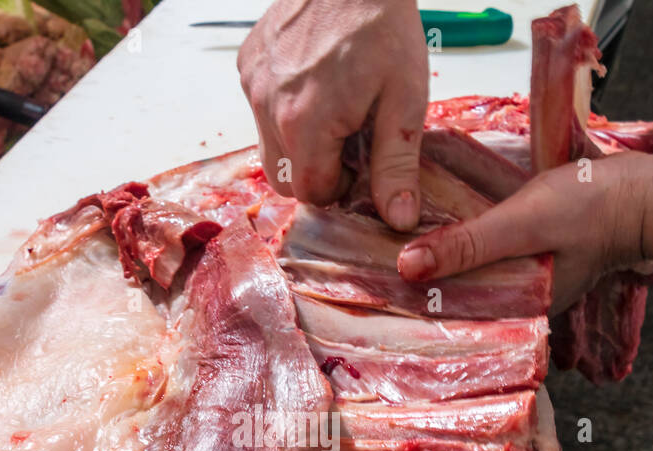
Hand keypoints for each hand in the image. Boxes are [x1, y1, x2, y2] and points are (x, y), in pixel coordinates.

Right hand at [237, 0, 428, 229]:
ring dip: (299, 143)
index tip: (360, 160)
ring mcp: (253, 84)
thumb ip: (396, 165)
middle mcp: (267, 107)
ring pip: (269, 147)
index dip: (339, 186)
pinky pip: (260, 110)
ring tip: (334, 107)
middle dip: (315, 172)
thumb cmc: (383, 27)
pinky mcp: (247, 64)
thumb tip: (398, 221)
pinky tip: (315, 82)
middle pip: (283, 180)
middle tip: (348, 139)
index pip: (311, 193)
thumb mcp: (404, 100)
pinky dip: (284, 111)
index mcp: (305, 124)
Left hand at [397, 152, 652, 310]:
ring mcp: (531, 277)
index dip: (415, 301)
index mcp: (516, 306)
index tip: (373, 286)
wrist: (652, 193)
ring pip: (475, 274)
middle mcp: (522, 299)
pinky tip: (444, 228)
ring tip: (395, 244)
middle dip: (423, 283)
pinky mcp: (538, 253)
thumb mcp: (521, 223)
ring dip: (444, 261)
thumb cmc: (594, 207)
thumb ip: (468, 244)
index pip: (452, 314)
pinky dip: (469, 245)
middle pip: (460, 295)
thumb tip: (408, 266)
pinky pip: (492, 254)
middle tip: (371, 263)